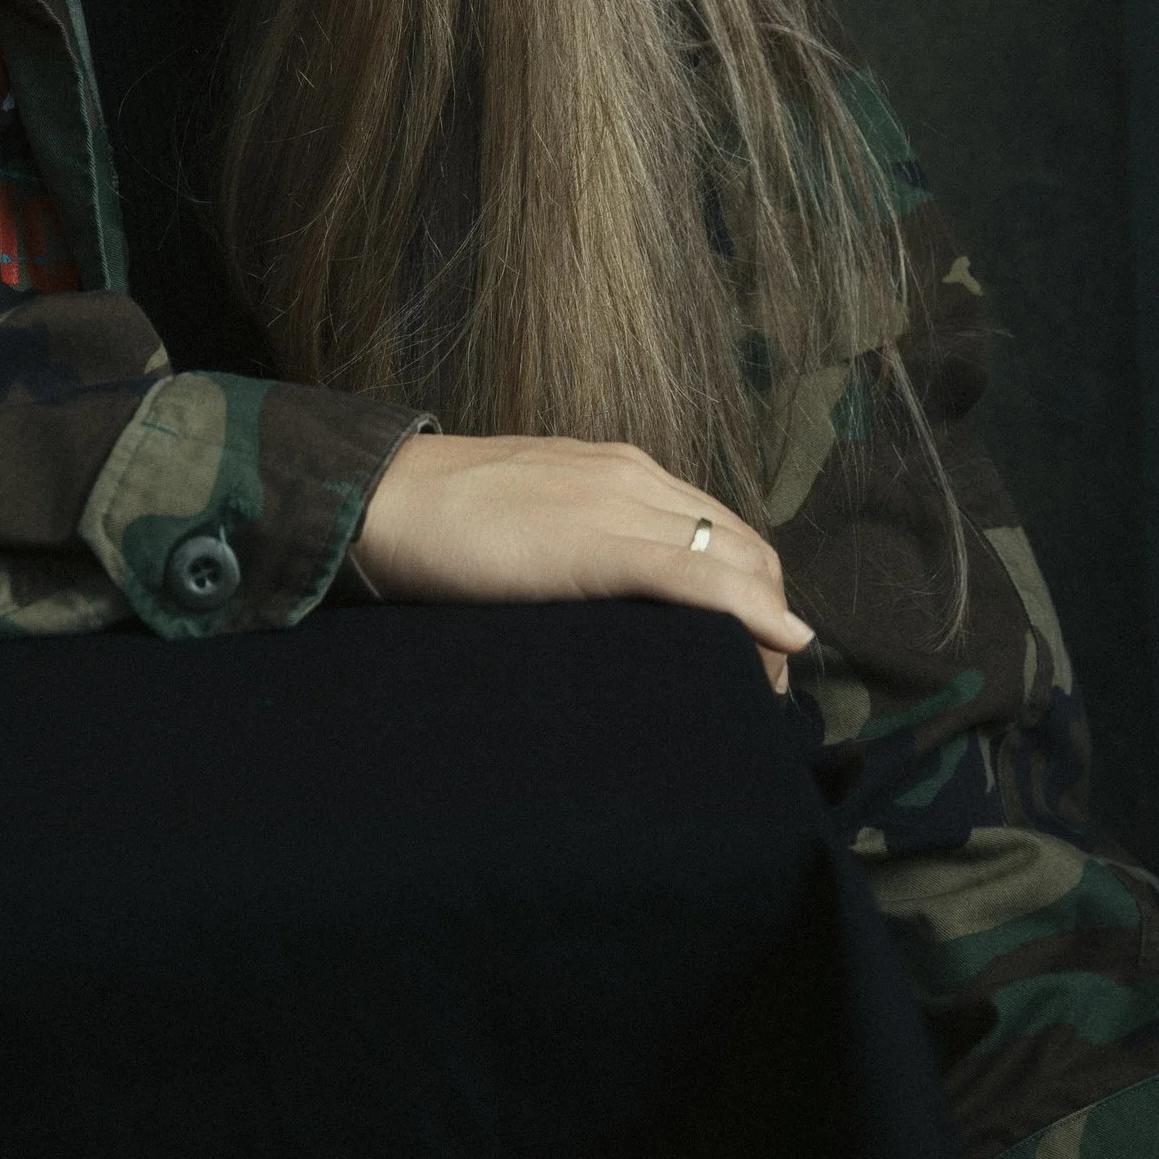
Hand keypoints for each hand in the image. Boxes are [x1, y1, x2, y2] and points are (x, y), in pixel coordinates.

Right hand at [351, 431, 810, 689]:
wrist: (382, 501)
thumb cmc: (443, 522)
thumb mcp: (534, 517)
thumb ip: (583, 541)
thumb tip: (614, 602)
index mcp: (620, 471)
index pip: (721, 527)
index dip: (753, 590)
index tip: (752, 647)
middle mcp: (634, 478)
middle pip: (742, 545)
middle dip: (770, 612)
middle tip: (761, 683)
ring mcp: (619, 504)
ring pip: (733, 558)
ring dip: (765, 624)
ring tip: (759, 687)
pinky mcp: (597, 543)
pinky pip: (695, 575)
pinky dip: (747, 609)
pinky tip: (776, 643)